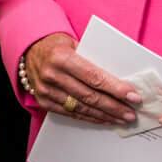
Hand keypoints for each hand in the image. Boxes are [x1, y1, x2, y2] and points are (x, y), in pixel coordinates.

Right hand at [23, 33, 139, 125]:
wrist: (29, 50)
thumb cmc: (57, 45)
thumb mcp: (74, 43)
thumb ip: (92, 59)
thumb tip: (121, 78)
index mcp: (61, 57)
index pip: (94, 76)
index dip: (115, 88)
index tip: (133, 96)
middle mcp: (52, 75)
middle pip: (89, 95)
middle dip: (114, 106)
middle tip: (131, 113)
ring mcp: (46, 91)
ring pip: (82, 108)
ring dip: (105, 115)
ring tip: (122, 118)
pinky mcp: (44, 102)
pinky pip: (71, 113)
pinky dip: (90, 117)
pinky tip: (104, 119)